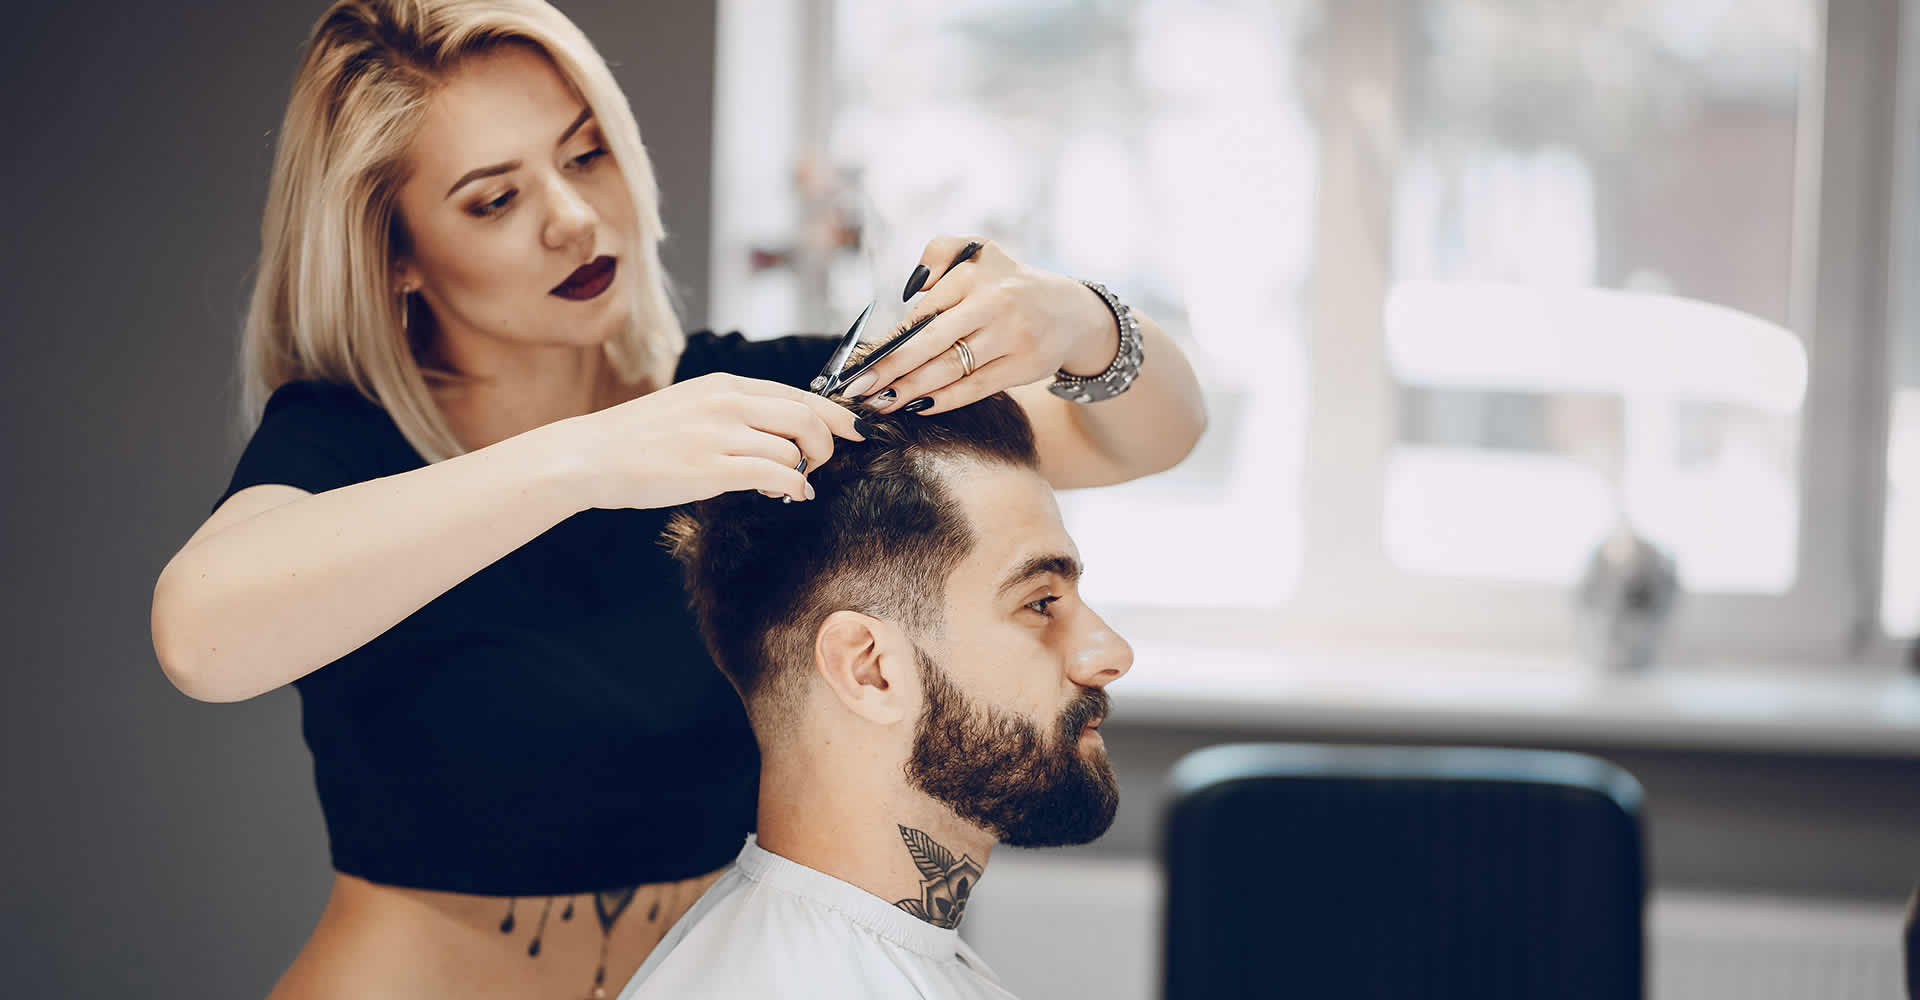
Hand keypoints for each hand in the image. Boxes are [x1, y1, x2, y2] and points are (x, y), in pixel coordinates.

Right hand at [566, 372, 863, 508]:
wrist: (589, 455)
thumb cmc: (638, 437)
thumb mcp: (690, 406)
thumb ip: (733, 411)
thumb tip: (779, 431)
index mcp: (724, 386)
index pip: (798, 393)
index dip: (834, 414)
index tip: (855, 429)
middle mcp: (727, 403)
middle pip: (807, 418)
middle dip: (825, 445)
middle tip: (818, 465)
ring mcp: (719, 435)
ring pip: (794, 450)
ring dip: (803, 472)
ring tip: (790, 485)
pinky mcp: (710, 469)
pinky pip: (775, 476)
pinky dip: (792, 488)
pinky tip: (789, 496)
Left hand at [844, 237, 1119, 414]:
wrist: (1070, 311)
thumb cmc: (1009, 282)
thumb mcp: (979, 251)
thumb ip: (940, 252)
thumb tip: (912, 287)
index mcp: (976, 274)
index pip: (924, 310)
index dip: (890, 338)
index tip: (861, 360)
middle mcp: (993, 304)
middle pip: (931, 342)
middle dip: (890, 369)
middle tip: (857, 389)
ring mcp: (1010, 337)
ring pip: (951, 369)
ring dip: (910, 390)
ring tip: (879, 403)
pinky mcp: (1022, 366)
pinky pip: (975, 388)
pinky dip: (944, 400)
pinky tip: (917, 407)